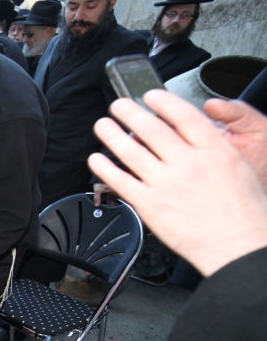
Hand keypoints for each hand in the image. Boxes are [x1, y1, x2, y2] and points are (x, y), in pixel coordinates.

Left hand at [89, 90, 266, 276]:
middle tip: (118, 105)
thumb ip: (211, 147)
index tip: (150, 96)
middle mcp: (188, 164)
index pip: (183, 116)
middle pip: (151, 129)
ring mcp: (166, 185)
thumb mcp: (237, 167)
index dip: (163, 102)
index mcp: (215, 151)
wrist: (239, 245)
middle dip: (129, 113)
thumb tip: (185, 132)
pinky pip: (120, 181)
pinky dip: (104, 167)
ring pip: (130, 151)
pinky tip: (97, 159)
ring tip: (103, 126)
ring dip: (111, 135)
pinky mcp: (149, 205)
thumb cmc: (244, 211)